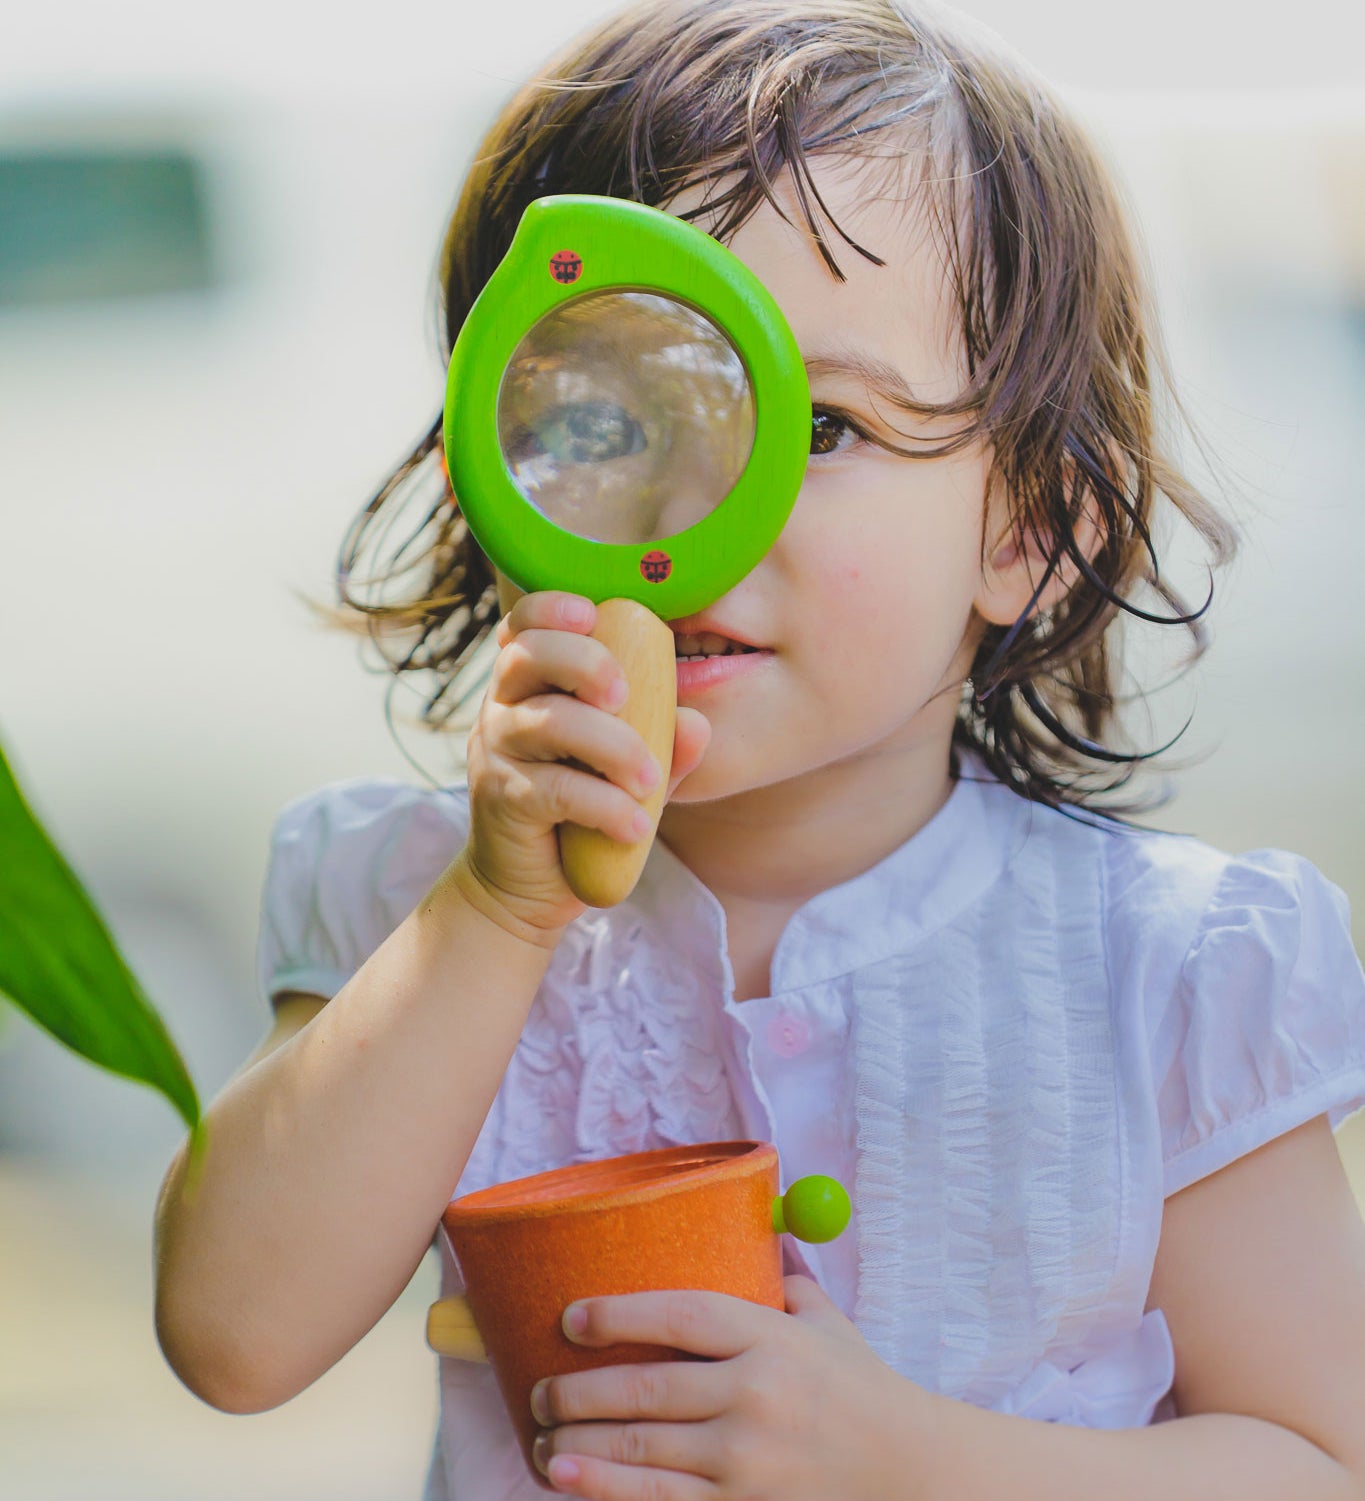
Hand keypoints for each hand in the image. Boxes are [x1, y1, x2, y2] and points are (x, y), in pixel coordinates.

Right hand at [456, 590, 710, 935]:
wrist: (529, 888)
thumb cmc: (582, 811)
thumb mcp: (630, 772)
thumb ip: (664, 744)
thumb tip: (698, 724)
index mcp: (532, 683)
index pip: (526, 625)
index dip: (551, 609)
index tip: (592, 614)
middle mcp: (504, 707)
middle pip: (528, 655)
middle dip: (585, 662)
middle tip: (626, 696)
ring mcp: (496, 752)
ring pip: (548, 722)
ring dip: (612, 746)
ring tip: (650, 782)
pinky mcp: (502, 801)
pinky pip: (556, 790)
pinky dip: (605, 805)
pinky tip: (636, 826)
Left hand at [528, 1275, 927, 1499]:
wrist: (909, 1472)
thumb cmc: (859, 1388)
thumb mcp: (825, 1323)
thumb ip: (782, 1279)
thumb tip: (752, 1220)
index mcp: (771, 1338)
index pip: (682, 1315)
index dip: (619, 1312)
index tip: (570, 1316)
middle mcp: (755, 1396)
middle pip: (646, 1387)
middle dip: (577, 1389)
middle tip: (539, 1387)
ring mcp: (747, 1460)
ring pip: (641, 1448)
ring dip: (578, 1442)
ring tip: (541, 1433)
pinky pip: (660, 1499)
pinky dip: (605, 1490)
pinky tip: (566, 1478)